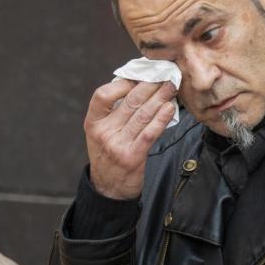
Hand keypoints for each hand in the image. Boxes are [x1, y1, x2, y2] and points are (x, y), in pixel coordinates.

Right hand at [85, 79, 177, 200]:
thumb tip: (136, 86)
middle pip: (129, 102)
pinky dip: (161, 118)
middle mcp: (103, 133)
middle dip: (150, 85)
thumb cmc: (108, 155)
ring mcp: (117, 145)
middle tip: (164, 75)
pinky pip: (150, 132)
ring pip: (142, 114)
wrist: (109, 189)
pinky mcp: (133, 156)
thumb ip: (112, 113)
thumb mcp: (100, 133)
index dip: (122, 83)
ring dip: (160, 97)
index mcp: (93, 123)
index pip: (102, 95)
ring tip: (172, 86)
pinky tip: (170, 107)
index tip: (139, 76)